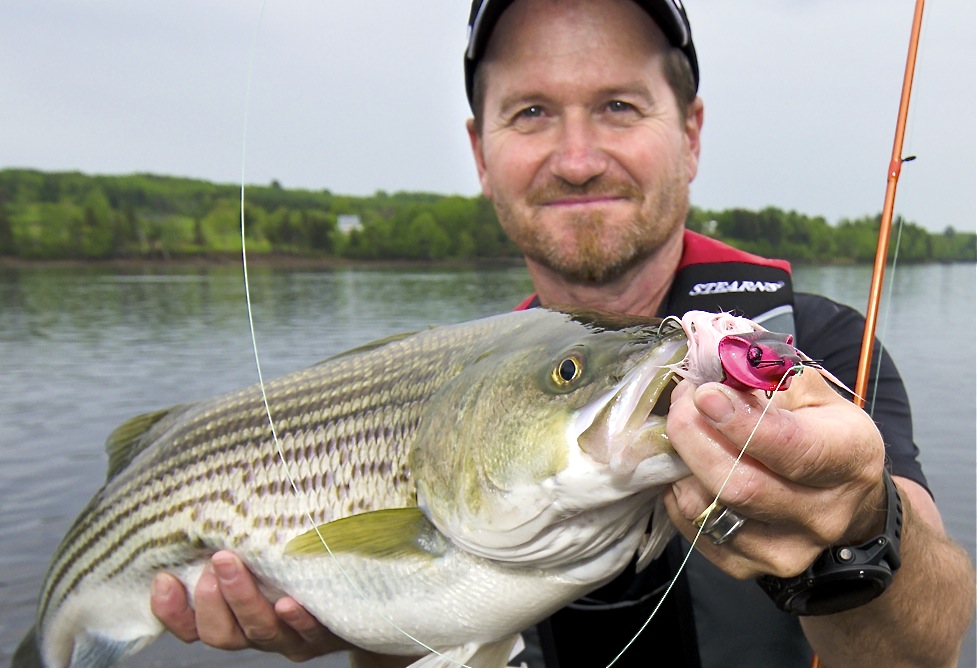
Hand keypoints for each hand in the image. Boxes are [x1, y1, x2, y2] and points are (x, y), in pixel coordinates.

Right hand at [150, 551, 349, 660]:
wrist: (361, 604)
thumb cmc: (299, 569)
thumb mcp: (263, 559)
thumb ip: (236, 544)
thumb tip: (210, 497)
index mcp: (234, 619)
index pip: (191, 625)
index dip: (172, 611)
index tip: (163, 578)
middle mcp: (257, 631)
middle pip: (222, 633)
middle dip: (213, 601)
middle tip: (214, 563)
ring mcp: (290, 637)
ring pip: (260, 631)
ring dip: (245, 600)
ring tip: (234, 567)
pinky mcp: (324, 635)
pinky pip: (310, 632)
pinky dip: (297, 619)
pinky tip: (290, 602)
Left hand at [663, 370, 887, 579]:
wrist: (846, 503)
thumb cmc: (823, 433)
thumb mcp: (810, 392)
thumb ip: (764, 375)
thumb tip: (712, 364)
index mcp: (848, 457)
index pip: (791, 448)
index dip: (741, 422)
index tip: (704, 393)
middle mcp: (823, 513)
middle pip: (738, 485)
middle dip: (693, 436)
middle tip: (681, 401)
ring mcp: (787, 549)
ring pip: (708, 510)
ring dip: (680, 462)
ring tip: (683, 430)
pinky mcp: (750, 568)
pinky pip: (694, 530)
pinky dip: (678, 493)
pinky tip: (687, 467)